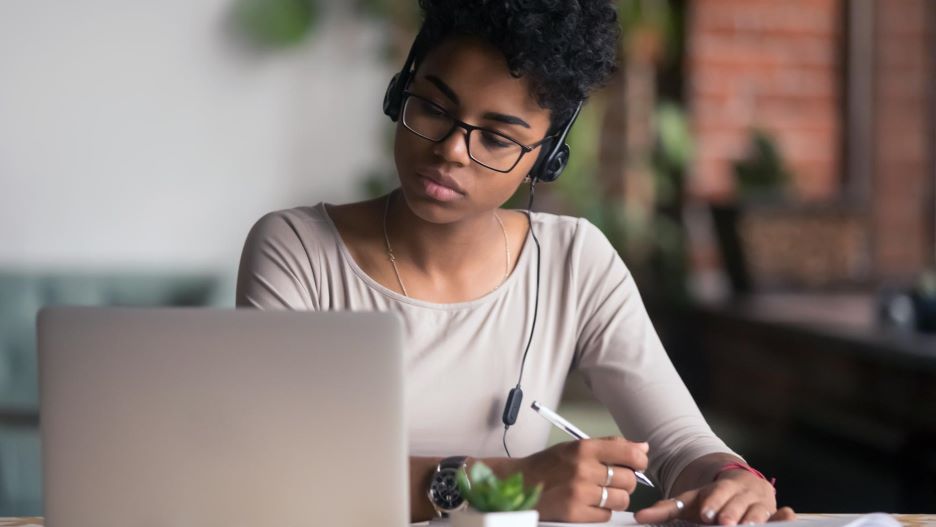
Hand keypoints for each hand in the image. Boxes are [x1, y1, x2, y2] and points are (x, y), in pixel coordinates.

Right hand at [513, 437, 649, 522]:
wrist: (518, 483)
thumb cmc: (548, 465)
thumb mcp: (575, 447)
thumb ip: (609, 446)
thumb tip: (642, 448)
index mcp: (584, 448)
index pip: (629, 453)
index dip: (639, 461)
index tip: (637, 464)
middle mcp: (583, 469)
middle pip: (629, 480)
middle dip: (625, 482)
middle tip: (611, 482)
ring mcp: (579, 492)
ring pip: (621, 500)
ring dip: (615, 499)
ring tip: (600, 494)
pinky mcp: (575, 513)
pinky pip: (606, 515)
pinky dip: (601, 512)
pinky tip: (588, 504)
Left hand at [635, 469, 794, 524]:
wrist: (739, 486)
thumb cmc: (711, 500)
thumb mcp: (689, 502)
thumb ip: (665, 510)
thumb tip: (639, 518)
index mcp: (719, 489)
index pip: (715, 495)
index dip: (713, 503)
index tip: (707, 514)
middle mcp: (740, 493)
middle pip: (737, 504)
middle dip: (732, 513)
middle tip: (725, 523)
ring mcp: (758, 503)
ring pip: (758, 510)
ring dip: (755, 518)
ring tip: (750, 526)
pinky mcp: (773, 511)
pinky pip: (779, 514)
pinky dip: (783, 516)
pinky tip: (788, 516)